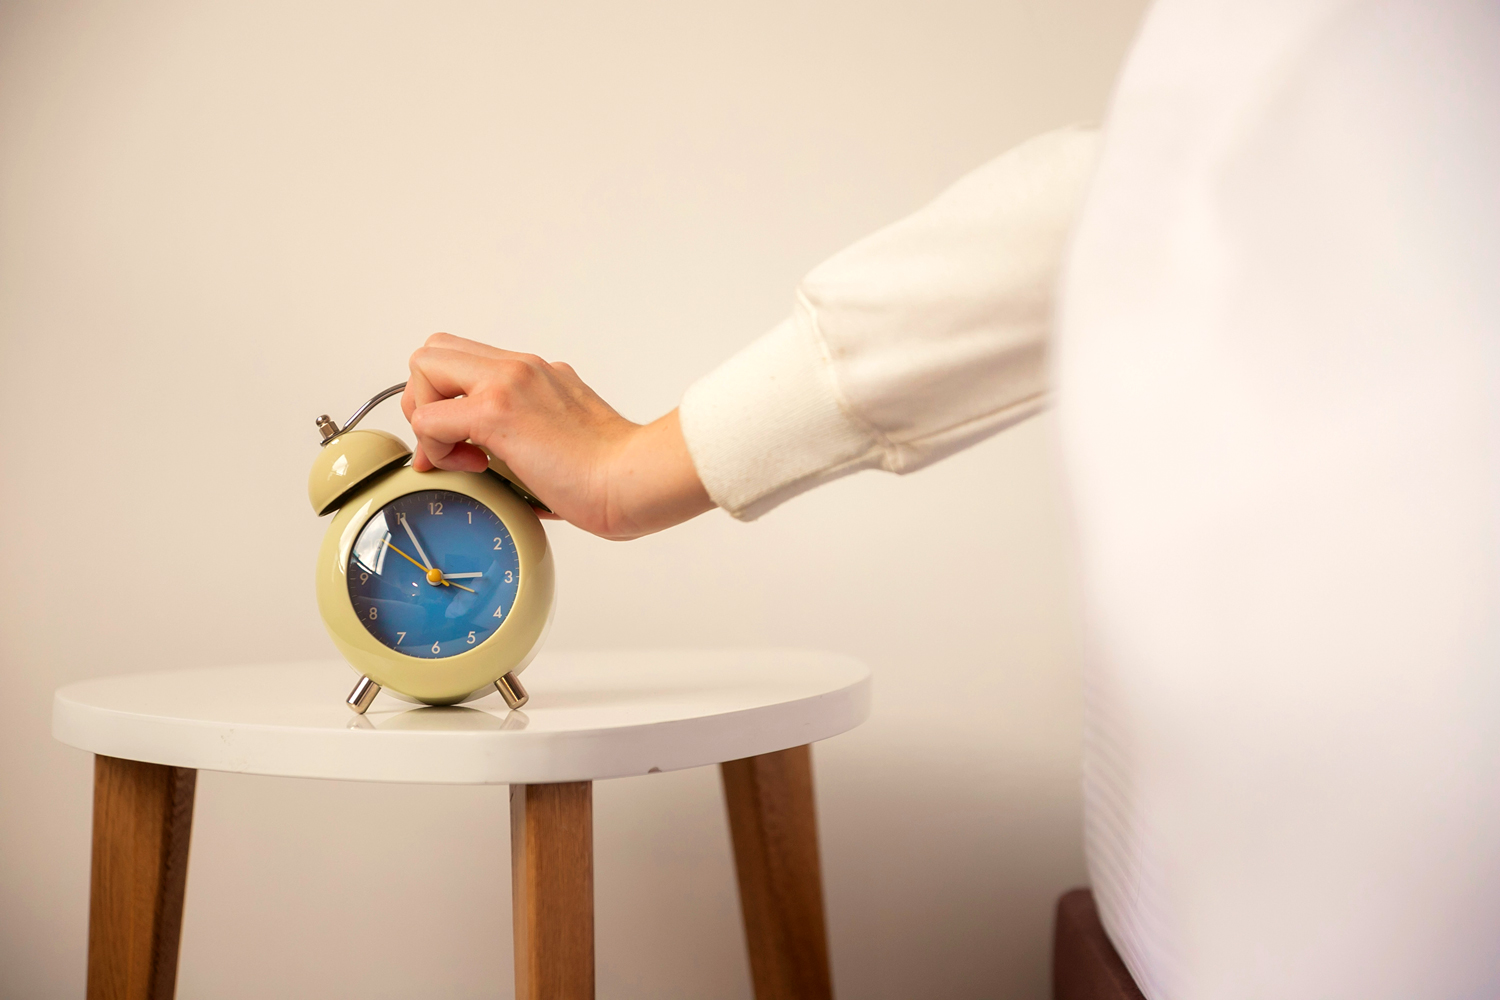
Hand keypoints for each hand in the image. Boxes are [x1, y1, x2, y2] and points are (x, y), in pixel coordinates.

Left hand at [402, 333, 714, 539]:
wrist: (633, 478)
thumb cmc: (614, 470)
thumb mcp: (569, 433)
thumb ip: (535, 432)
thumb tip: (505, 459)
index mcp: (536, 373)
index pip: (464, 358)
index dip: (446, 397)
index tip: (462, 440)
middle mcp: (519, 367)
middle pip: (434, 350)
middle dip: (425, 399)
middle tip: (450, 440)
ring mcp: (507, 383)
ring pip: (424, 367)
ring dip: (427, 417)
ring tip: (463, 455)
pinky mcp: (496, 411)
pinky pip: (429, 419)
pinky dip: (436, 448)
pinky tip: (474, 468)